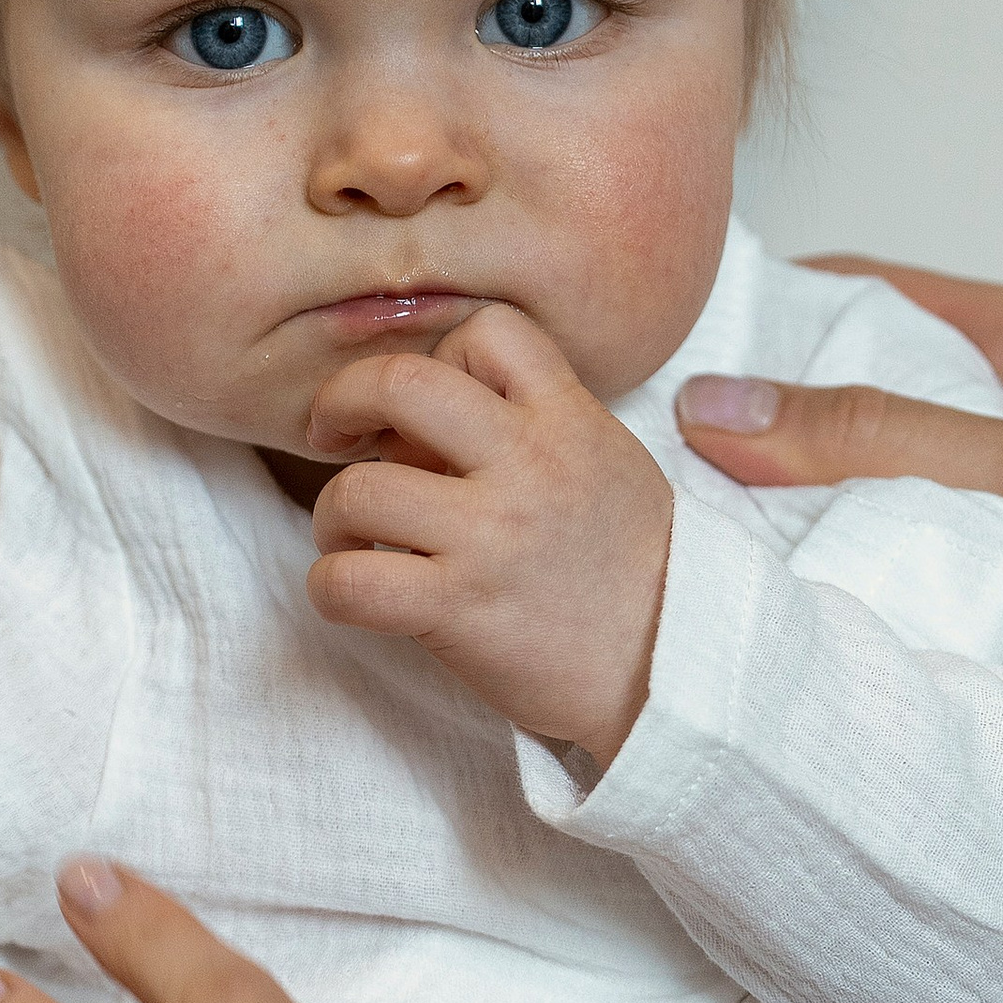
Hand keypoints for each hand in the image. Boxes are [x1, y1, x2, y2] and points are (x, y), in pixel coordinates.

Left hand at [301, 305, 672, 768]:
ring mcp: (490, 537)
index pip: (487, 330)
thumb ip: (532, 424)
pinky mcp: (459, 609)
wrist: (671, 671)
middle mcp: (527, 465)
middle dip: (342, 400)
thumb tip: (420, 426)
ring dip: (333, 513)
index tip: (430, 406)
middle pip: (400, 383)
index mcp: (568, 420)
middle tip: (331, 434)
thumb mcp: (607, 463)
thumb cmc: (630, 571)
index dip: (440, 355)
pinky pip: (350, 582)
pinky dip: (330, 587)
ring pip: (357, 490)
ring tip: (352, 537)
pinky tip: (356, 593)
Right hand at [674, 259, 1002, 792]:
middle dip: (775, 425)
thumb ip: (871, 438)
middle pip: (866, 392)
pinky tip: (808, 606)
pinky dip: (867, 574)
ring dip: (818, 512)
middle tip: (667, 461)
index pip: (867, 291)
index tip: (665, 353)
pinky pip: (921, 558)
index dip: (767, 314)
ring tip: (716, 536)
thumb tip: (717, 403)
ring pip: (887, 484)